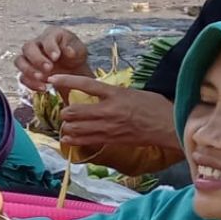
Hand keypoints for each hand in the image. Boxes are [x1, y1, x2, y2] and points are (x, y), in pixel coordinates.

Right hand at [15, 28, 91, 90]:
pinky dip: (30, 83)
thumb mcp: (80, 50)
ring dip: (29, 70)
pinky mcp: (27, 72)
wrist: (73, 70)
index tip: (56, 57)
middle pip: (28, 47)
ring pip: (19, 61)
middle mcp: (36, 44)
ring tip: (42, 79)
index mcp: (51, 35)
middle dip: (37, 59)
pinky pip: (22, 77)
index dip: (49, 47)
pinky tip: (43, 87)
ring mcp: (29, 58)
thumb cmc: (75, 56)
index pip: (46, 38)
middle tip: (48, 68)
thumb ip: (75, 49)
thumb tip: (69, 51)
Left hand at [50, 75, 179, 149]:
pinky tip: (68, 138)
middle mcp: (108, 110)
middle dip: (64, 111)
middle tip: (65, 111)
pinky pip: (85, 140)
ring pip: (76, 128)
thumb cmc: (153, 106)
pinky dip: (73, 139)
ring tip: (66, 125)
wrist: (167, 125)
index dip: (66, 80)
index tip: (53, 79)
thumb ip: (112, 93)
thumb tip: (96, 93)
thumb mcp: (131, 92)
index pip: (85, 84)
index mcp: (114, 93)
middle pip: (74, 111)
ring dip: (66, 126)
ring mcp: (108, 127)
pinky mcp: (110, 140)